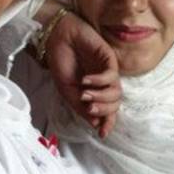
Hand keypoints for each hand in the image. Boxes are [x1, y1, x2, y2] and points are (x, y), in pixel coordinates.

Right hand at [42, 5, 120, 137]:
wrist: (57, 39)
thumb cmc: (61, 63)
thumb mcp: (67, 91)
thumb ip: (81, 107)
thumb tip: (96, 123)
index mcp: (94, 93)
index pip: (107, 111)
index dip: (107, 123)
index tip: (101, 133)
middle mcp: (104, 85)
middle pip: (115, 104)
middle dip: (104, 110)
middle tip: (88, 108)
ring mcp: (107, 72)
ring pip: (116, 93)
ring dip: (100, 97)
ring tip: (84, 94)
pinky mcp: (109, 59)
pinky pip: (111, 76)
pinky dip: (99, 81)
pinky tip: (85, 80)